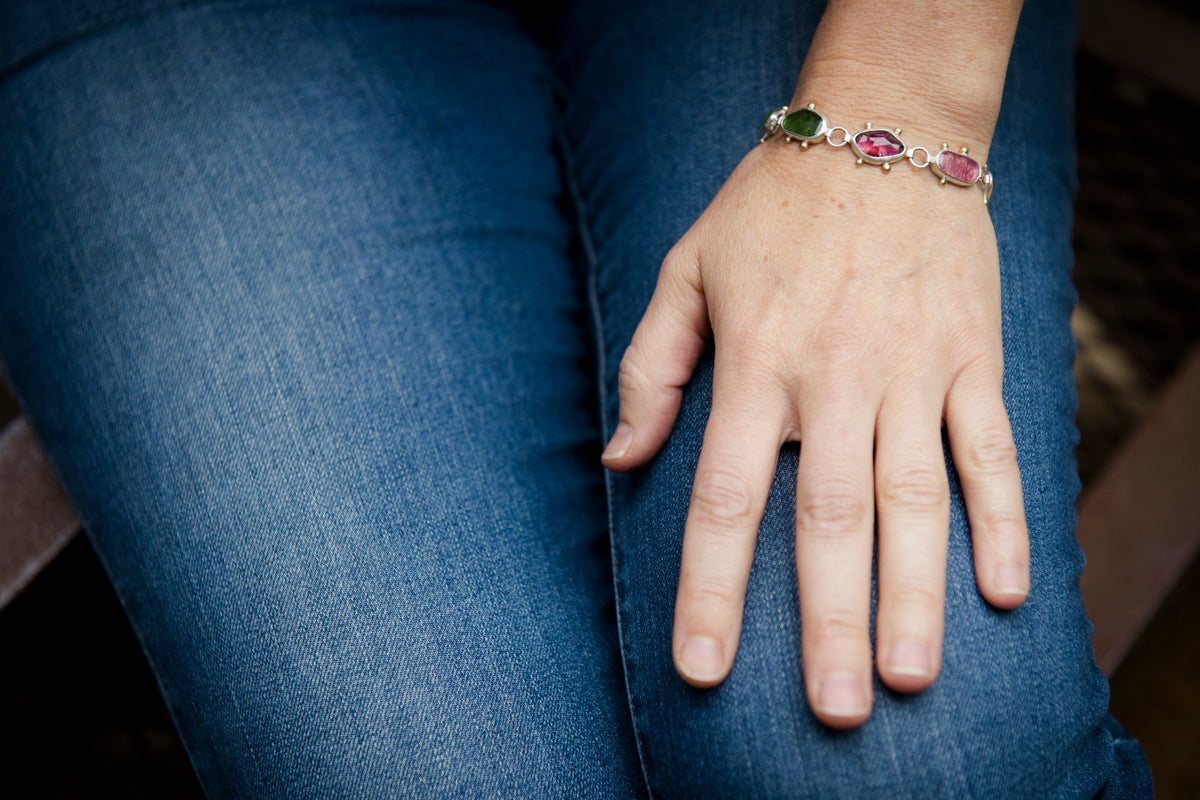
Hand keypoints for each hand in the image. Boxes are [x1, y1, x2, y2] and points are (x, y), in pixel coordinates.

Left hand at [601, 136, 1028, 728]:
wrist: (882, 131)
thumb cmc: (768, 208)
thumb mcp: (685, 272)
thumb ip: (651, 369)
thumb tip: (619, 463)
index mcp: (756, 366)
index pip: (726, 499)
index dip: (713, 591)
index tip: (703, 671)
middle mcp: (834, 379)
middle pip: (829, 520)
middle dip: (827, 622)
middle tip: (830, 711)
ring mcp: (911, 371)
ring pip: (917, 500)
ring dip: (915, 594)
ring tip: (906, 678)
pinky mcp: (971, 357)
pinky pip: (991, 449)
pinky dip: (1001, 520)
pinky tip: (1004, 594)